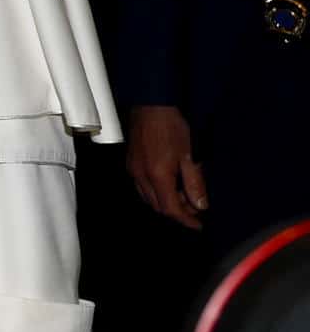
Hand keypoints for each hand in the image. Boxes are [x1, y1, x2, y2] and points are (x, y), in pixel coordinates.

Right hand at [126, 105, 207, 228]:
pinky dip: (156, 193)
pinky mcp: (130, 165)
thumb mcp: (189, 155)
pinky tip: (168, 185)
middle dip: (177, 212)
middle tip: (195, 208)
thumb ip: (194, 182)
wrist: (150, 107)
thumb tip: (200, 205)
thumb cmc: (172, 128)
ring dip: (166, 203)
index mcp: (158, 177)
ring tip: (184, 196)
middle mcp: (141, 178)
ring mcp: (133, 172)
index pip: (171, 209)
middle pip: (158, 207)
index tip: (199, 225)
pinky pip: (142, 188)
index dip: (186, 220)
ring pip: (149, 199)